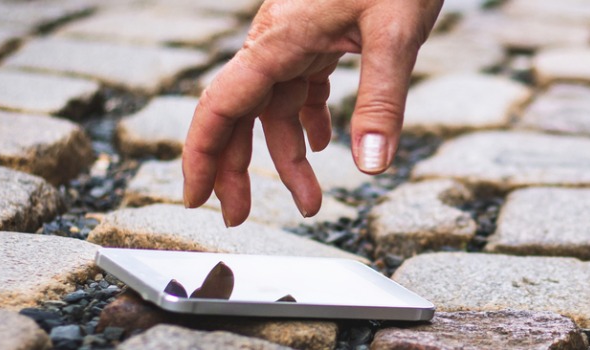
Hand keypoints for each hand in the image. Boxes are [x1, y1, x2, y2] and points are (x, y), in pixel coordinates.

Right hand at [182, 0, 442, 226]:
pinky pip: (301, 86)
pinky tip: (325, 146)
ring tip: (311, 200)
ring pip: (276, 107)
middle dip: (238, 168)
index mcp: (278, 40)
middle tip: (240, 216)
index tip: (195, 196)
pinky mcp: (321, 35)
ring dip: (288, 155)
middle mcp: (277, 41)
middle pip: (241, 114)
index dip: (202, 154)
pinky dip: (309, 120)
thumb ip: (382, 101)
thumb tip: (373, 166)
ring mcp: (297, 38)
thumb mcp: (394, 35)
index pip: (222, 106)